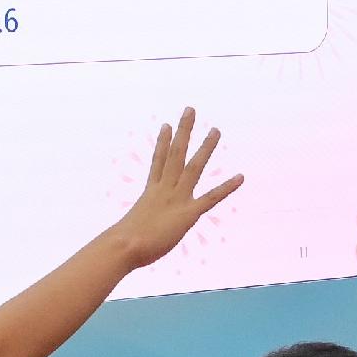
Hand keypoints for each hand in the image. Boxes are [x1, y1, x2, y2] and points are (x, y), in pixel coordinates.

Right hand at [109, 107, 242, 266]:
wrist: (125, 246)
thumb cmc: (121, 245)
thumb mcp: (127, 231)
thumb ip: (130, 229)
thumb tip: (115, 241)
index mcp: (150, 193)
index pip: (158, 162)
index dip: (163, 143)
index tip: (167, 126)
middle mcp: (164, 190)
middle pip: (176, 154)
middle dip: (184, 131)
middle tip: (191, 110)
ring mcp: (177, 198)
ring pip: (194, 167)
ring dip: (206, 147)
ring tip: (216, 130)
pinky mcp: (188, 213)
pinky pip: (211, 198)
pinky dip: (226, 187)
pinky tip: (240, 177)